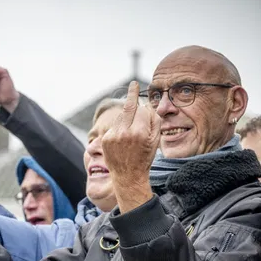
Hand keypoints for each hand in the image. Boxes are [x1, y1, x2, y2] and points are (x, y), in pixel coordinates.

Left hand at [102, 81, 160, 212]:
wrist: (128, 176)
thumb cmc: (145, 158)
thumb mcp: (155, 141)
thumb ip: (155, 121)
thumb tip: (149, 105)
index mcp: (140, 133)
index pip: (143, 110)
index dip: (146, 109)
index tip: (145, 101)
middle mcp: (125, 133)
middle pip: (129, 106)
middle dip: (132, 94)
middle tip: (133, 84)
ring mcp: (113, 136)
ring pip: (121, 116)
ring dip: (127, 116)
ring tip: (132, 125)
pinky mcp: (105, 139)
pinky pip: (114, 125)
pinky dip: (119, 126)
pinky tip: (123, 137)